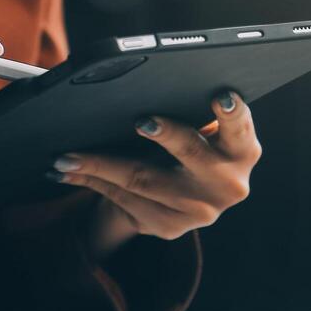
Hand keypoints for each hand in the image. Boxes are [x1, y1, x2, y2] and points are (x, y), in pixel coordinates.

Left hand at [48, 91, 261, 257]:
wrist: (183, 201)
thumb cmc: (189, 147)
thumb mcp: (202, 132)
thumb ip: (192, 112)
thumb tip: (148, 84)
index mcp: (242, 150)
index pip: (240, 127)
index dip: (232, 113)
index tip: (221, 97)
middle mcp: (227, 184)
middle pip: (189, 151)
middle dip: (166, 134)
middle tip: (141, 120)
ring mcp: (199, 211)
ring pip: (143, 180)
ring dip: (99, 165)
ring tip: (67, 155)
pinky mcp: (170, 227)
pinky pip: (125, 200)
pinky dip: (93, 182)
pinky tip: (70, 171)